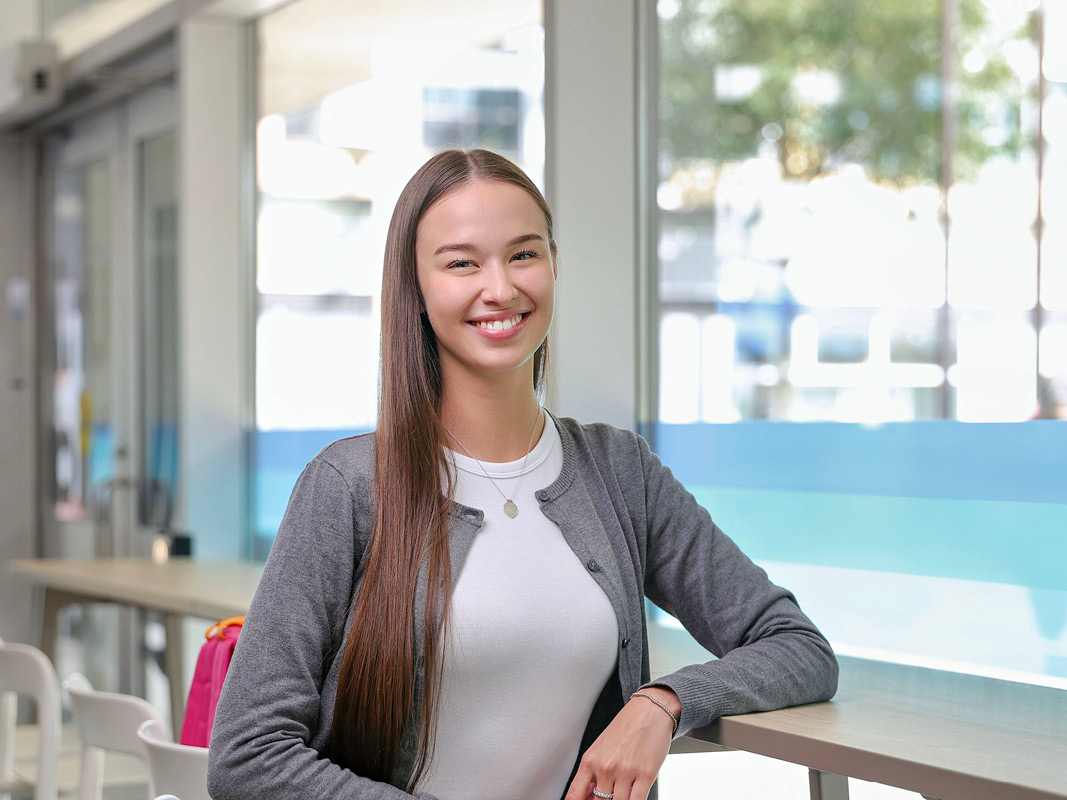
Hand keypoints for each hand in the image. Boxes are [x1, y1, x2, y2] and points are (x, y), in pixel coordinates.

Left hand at [564, 687, 680, 799]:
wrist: (650, 710)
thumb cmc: (626, 728)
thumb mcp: (601, 747)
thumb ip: (593, 772)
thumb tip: (586, 795)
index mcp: (590, 760)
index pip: (575, 795)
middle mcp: (605, 767)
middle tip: (609, 795)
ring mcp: (625, 771)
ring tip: (623, 791)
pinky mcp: (645, 774)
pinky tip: (633, 797)